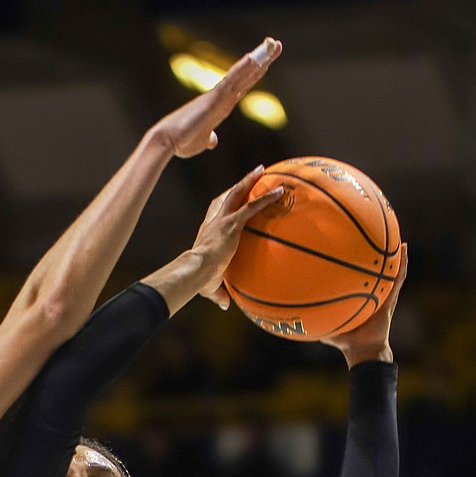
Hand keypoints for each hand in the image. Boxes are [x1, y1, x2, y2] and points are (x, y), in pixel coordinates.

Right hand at [150, 38, 281, 159]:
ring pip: (241, 75)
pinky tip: (252, 59)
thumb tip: (213, 139)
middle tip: (276, 44)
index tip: (268, 62)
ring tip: (272, 45)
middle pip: (246, 76)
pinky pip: (230, 82)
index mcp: (221, 106)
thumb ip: (208, 138)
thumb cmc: (182, 142)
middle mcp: (221, 98)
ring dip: (257, 60)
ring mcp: (217, 97)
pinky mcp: (212, 100)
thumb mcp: (201, 142)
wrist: (167, 141)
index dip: (256, 73)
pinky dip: (241, 70)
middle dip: (262, 60)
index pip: (243, 86)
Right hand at [193, 168, 287, 309]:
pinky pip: (252, 206)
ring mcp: (223, 219)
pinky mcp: (232, 223)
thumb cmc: (199, 278)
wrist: (196, 270)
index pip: (217, 211)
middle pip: (228, 195)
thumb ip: (219, 293)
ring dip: (250, 180)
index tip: (235, 196)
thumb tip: (225, 306)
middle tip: (253, 175)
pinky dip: (266, 198)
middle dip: (240, 184)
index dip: (226, 202)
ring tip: (262, 170)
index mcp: (208, 230)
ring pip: (238, 193)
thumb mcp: (210, 286)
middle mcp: (214, 220)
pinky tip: (279, 192)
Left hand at [324, 244, 407, 365]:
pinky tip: (403, 251)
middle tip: (381, 240)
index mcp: (361, 300)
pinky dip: (401, 265)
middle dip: (380, 258)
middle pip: (378, 274)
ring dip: (396, 258)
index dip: (360, 268)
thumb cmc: (346, 342)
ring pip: (392, 273)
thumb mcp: (326, 326)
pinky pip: (397, 279)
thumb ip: (314, 318)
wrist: (362, 351)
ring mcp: (384, 297)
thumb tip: (293, 316)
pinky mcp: (390, 300)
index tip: (357, 251)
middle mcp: (374, 296)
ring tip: (398, 241)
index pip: (361, 280)